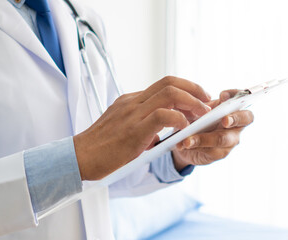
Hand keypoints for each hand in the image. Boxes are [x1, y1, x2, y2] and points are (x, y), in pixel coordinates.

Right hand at [73, 76, 211, 179]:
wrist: (80, 157)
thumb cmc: (101, 148)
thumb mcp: (122, 129)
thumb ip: (142, 127)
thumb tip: (161, 134)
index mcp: (130, 101)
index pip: (164, 84)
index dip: (186, 88)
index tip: (198, 99)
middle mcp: (132, 102)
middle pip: (170, 82)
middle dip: (194, 90)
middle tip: (207, 104)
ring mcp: (133, 114)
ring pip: (170, 94)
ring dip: (192, 103)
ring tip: (201, 116)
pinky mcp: (134, 130)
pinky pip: (163, 115)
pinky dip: (179, 119)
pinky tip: (184, 128)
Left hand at [171, 89, 253, 169]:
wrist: (186, 140)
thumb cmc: (197, 120)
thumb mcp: (199, 110)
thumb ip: (203, 105)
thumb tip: (203, 104)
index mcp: (232, 109)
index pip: (243, 100)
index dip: (237, 96)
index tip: (222, 95)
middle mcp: (237, 124)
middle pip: (244, 119)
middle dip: (234, 119)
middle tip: (224, 120)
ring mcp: (231, 140)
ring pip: (222, 138)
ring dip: (203, 138)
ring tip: (187, 140)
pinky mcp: (221, 153)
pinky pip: (211, 151)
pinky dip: (196, 146)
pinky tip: (185, 144)